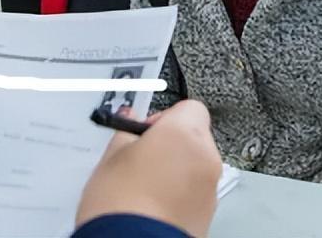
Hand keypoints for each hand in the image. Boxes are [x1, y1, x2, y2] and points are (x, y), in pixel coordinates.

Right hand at [76, 100, 220, 236]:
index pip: (189, 107)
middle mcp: (205, 157)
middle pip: (194, 136)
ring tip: (143, 186)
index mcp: (185, 133)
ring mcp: (209, 188)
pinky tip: (153, 204)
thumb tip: (129, 126)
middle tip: (141, 157)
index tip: (145, 131)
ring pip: (196, 166)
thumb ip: (126, 133)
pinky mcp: (207, 213)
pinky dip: (179, 193)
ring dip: (175, 169)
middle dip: (170, 143)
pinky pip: (195, 192)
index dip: (164, 117)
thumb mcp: (111, 157)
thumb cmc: (121, 205)